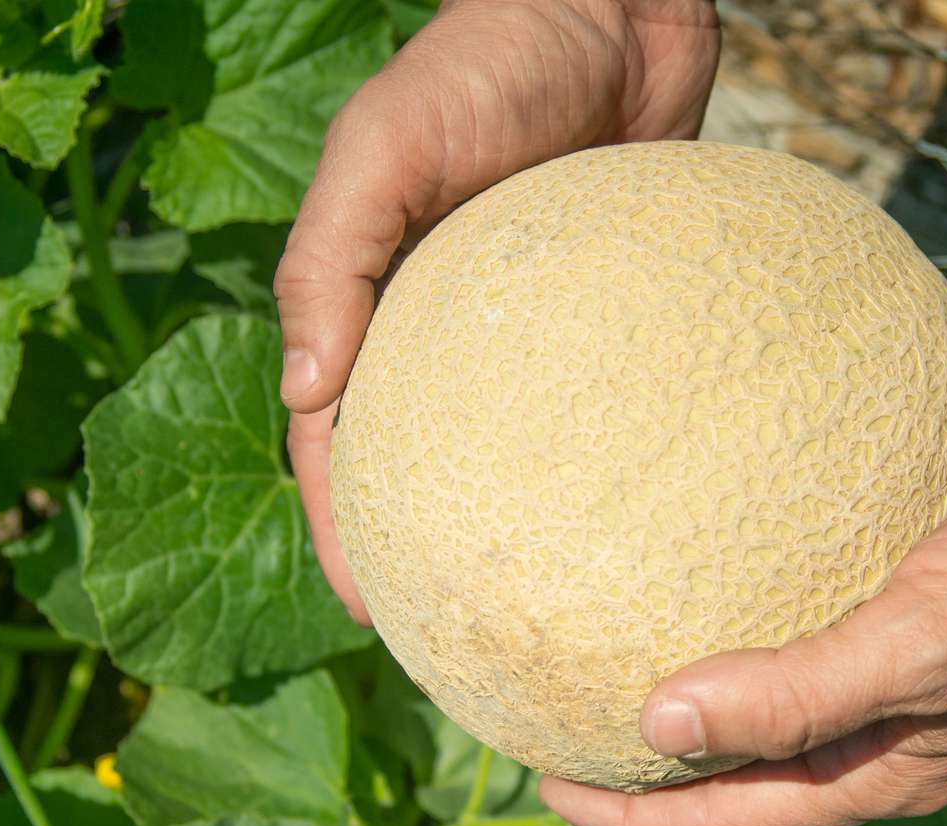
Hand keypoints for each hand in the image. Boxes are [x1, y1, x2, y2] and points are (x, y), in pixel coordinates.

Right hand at [274, 0, 719, 621]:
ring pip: (516, 457)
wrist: (615, 12)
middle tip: (470, 641)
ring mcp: (533, 337)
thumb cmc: (488, 64)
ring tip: (556, 609)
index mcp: (378, 306)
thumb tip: (307, 393)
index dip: (350, 533)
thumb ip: (334, 259)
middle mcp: (450, 336)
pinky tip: (639, 530)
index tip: (384, 616)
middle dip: (435, 557)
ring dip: (523, 531)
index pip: (343, 444)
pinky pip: (602, 412)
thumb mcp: (385, 148)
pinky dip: (605, 471)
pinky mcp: (609, 321)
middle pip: (430, 470)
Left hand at [539, 393, 946, 825]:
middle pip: (744, 771)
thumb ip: (796, 696)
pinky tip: (720, 579)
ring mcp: (905, 675)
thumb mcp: (921, 645)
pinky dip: (756, 625)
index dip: (636, 812)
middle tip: (565, 725)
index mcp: (881, 769)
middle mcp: (887, 735)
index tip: (548, 780)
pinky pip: (813, 631)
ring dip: (703, 697)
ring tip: (623, 660)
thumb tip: (658, 727)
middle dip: (652, 765)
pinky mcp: (917, 607)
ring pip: (778, 706)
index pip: (729, 815)